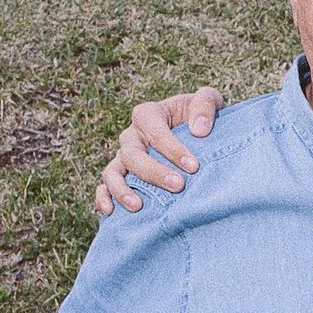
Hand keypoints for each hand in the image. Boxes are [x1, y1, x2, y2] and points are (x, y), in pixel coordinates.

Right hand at [96, 89, 222, 217]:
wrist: (200, 138)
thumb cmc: (202, 118)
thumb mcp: (209, 100)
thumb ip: (205, 104)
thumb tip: (198, 130)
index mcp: (149, 114)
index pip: (154, 129)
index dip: (172, 148)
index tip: (194, 166)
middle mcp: (132, 136)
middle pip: (132, 154)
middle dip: (153, 171)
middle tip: (178, 186)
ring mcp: (124, 157)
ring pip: (112, 171)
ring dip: (122, 189)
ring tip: (138, 206)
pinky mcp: (122, 177)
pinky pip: (104, 187)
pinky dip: (103, 198)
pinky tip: (111, 212)